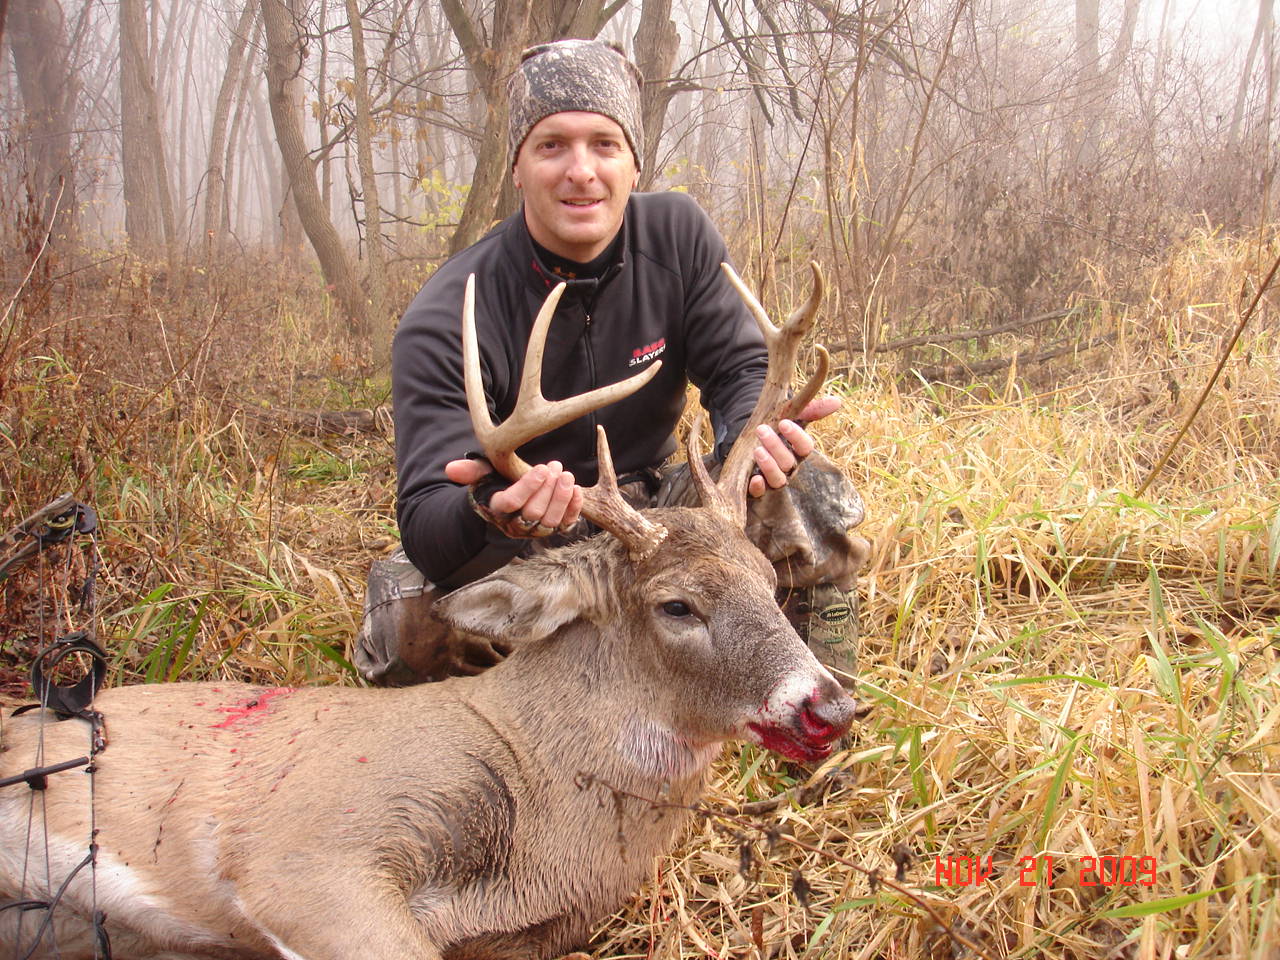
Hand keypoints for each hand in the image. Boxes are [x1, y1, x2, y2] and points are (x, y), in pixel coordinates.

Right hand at [447, 458, 583, 536]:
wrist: (512, 503)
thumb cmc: (496, 485)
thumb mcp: (483, 475)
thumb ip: (470, 471)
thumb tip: (451, 469)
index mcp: (498, 510)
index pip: (512, 503)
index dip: (527, 487)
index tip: (540, 468)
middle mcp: (516, 525)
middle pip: (533, 513)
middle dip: (547, 490)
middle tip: (556, 467)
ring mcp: (536, 530)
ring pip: (551, 521)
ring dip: (561, 498)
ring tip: (567, 475)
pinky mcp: (553, 529)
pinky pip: (566, 524)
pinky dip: (573, 508)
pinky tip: (577, 490)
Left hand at [747, 396, 840, 497]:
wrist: (750, 442)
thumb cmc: (775, 430)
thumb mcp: (791, 418)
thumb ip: (812, 410)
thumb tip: (838, 401)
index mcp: (798, 452)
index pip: (805, 447)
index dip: (796, 436)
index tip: (784, 422)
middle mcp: (788, 468)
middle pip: (788, 462)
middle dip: (775, 446)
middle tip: (762, 430)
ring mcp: (773, 479)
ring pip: (777, 479)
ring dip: (769, 466)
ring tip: (757, 450)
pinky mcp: (757, 489)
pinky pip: (760, 493)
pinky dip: (758, 488)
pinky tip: (755, 479)